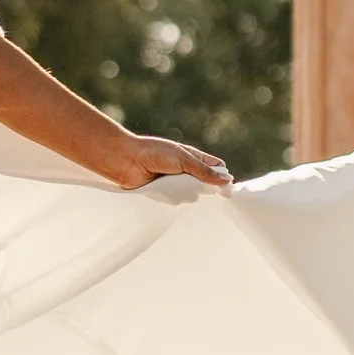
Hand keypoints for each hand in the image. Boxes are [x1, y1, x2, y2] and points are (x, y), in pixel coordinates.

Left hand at [111, 134, 230, 190]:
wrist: (126, 160)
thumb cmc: (154, 153)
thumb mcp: (183, 159)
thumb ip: (204, 171)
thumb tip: (227, 179)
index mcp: (193, 157)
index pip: (215, 168)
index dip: (222, 177)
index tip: (227, 188)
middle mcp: (186, 170)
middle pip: (205, 184)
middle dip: (204, 187)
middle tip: (194, 184)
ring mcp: (175, 182)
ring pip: (192, 194)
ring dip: (187, 193)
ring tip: (175, 186)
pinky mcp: (165, 193)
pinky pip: (177, 201)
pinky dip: (175, 199)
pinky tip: (168, 195)